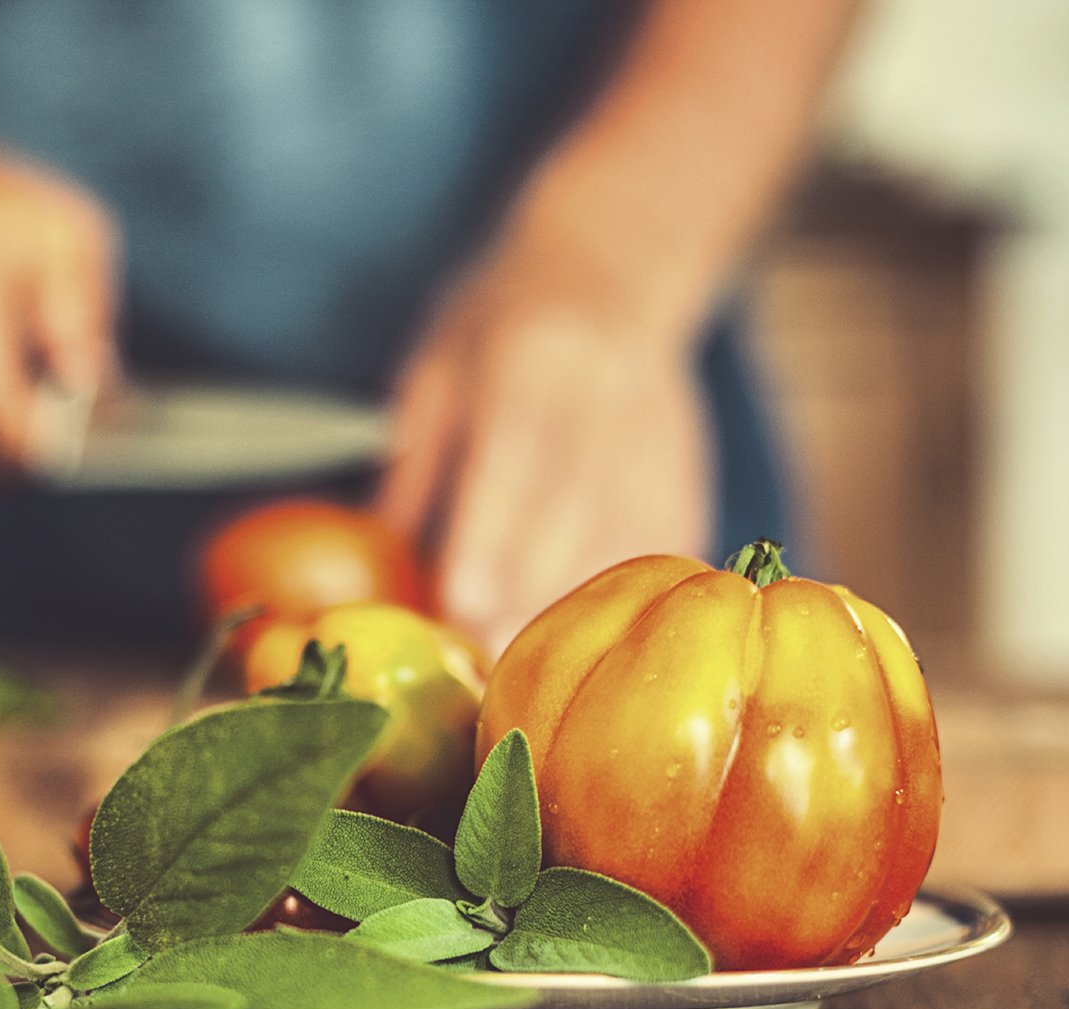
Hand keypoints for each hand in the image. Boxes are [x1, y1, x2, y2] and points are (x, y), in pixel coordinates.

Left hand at [378, 219, 710, 656]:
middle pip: (569, 521)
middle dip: (520, 600)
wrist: (618, 272)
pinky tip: (575, 655)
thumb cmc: (502, 327)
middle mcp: (610, 402)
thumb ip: (413, 469)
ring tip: (514, 675)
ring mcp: (660, 450)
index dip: (489, 535)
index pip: (515, 458)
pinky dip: (611, 616)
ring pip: (616, 556)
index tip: (457, 602)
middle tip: (472, 668)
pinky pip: (651, 569)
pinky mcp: (686, 491)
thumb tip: (382, 568)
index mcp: (536, 360)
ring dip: (566, 623)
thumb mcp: (435, 372)